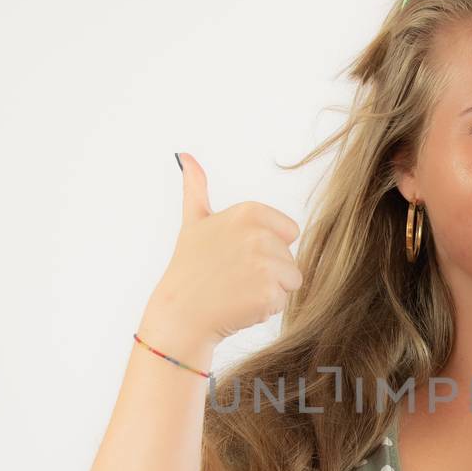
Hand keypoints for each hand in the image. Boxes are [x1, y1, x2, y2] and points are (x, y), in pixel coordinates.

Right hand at [149, 151, 303, 347]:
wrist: (180, 314)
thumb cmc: (189, 269)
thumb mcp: (194, 222)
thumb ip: (196, 188)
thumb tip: (185, 156)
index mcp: (248, 212)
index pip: (289, 232)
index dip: (268, 247)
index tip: (239, 254)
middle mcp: (258, 234)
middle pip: (290, 257)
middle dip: (269, 271)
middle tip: (234, 276)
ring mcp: (264, 265)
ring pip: (291, 280)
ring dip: (269, 290)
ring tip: (237, 290)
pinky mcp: (267, 294)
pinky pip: (283, 301)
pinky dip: (264, 309)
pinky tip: (239, 305)